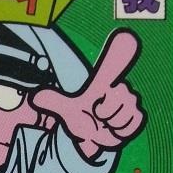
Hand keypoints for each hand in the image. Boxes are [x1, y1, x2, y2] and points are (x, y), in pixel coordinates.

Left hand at [30, 29, 144, 157]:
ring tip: (102, 124)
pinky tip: (112, 130)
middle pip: (120, 99)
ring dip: (110, 123)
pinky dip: (119, 131)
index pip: (113, 66)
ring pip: (125, 113)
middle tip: (95, 114)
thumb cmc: (80, 119)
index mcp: (103, 83)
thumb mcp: (65, 110)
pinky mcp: (137, 117)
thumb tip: (35, 96)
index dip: (122, 50)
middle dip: (104, 112)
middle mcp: (119, 90)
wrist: (91, 137)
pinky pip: (133, 123)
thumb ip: (53, 101)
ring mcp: (130, 103)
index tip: (127, 35)